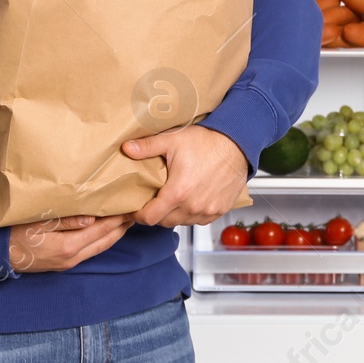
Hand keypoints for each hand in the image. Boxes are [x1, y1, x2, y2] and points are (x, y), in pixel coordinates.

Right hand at [7, 213, 132, 272]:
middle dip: (123, 226)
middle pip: (106, 240)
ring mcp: (69, 262)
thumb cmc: (13, 233)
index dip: (119, 217)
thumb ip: (66, 220)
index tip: (131, 204)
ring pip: (100, 247)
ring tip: (126, 218)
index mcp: (68, 246)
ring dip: (115, 233)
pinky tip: (106, 229)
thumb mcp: (38, 222)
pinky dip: (103, 239)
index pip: (102, 229)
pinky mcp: (64, 263)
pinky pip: (91, 251)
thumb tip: (93, 218)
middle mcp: (72, 257)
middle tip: (136, 209)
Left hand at [123, 125, 248, 228]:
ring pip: (182, 222)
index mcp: (178, 192)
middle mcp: (193, 206)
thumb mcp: (173, 140)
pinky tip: (189, 200)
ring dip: (174, 215)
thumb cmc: (208, 141)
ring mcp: (207, 210)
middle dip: (155, 214)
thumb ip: (147, 147)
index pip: (149, 217)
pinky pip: (199, 221)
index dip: (139, 215)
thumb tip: (126, 149)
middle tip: (153, 200)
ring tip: (171, 199)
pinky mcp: (219, 210)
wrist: (237, 143)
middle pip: (164, 222)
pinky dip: (191, 214)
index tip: (136, 209)